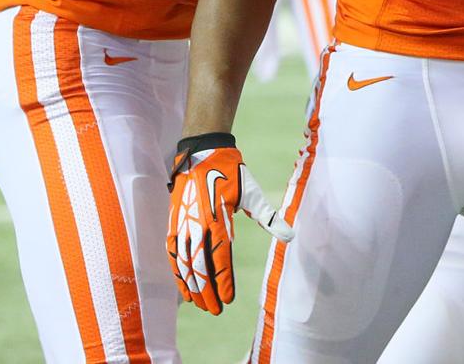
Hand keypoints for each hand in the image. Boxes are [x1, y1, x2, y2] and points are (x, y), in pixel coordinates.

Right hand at [167, 132, 292, 314]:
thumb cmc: (230, 172)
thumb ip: (270, 217)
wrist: (202, 152)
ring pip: (183, 263)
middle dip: (206, 291)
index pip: (220, 259)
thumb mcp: (252, 193)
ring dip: (189, 285)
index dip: (223, 282)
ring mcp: (182, 225)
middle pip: (199, 267)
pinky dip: (176, 270)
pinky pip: (172, 252)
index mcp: (217, 220)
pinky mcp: (174, 222)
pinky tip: (182, 283)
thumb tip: (291, 236)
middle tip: (215, 310)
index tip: (228, 300)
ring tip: (198, 303)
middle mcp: (196, 226)